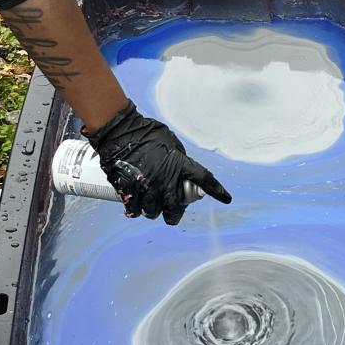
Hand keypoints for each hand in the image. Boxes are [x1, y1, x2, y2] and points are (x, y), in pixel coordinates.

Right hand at [86, 101, 230, 224]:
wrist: (119, 132)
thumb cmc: (144, 132)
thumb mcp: (170, 141)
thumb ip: (178, 158)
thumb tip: (182, 168)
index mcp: (179, 164)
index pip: (204, 179)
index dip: (217, 190)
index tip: (226, 198)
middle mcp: (165, 179)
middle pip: (176, 209)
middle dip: (175, 213)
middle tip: (172, 209)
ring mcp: (147, 187)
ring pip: (155, 212)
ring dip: (154, 210)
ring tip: (151, 203)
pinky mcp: (130, 192)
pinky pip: (136, 211)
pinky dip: (137, 209)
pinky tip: (137, 204)